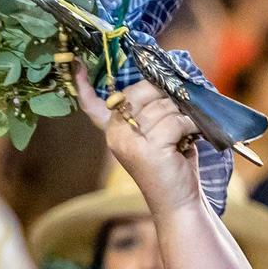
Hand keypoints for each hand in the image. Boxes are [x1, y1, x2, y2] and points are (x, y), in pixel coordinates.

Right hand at [74, 68, 203, 217]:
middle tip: (179, 114)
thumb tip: (167, 81)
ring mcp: (129, 142)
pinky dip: (189, 125)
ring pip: (161, 107)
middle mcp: (116, 134)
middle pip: (140, 93)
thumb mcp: (157, 134)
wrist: (178, 204)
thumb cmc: (172, 165)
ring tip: (185, 132)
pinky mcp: (148, 150)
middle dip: (165, 96)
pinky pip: (174, 121)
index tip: (76, 64)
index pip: (93, 105)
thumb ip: (152, 111)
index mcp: (113, 130)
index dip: (84, 84)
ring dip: (182, 115)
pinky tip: (191, 136)